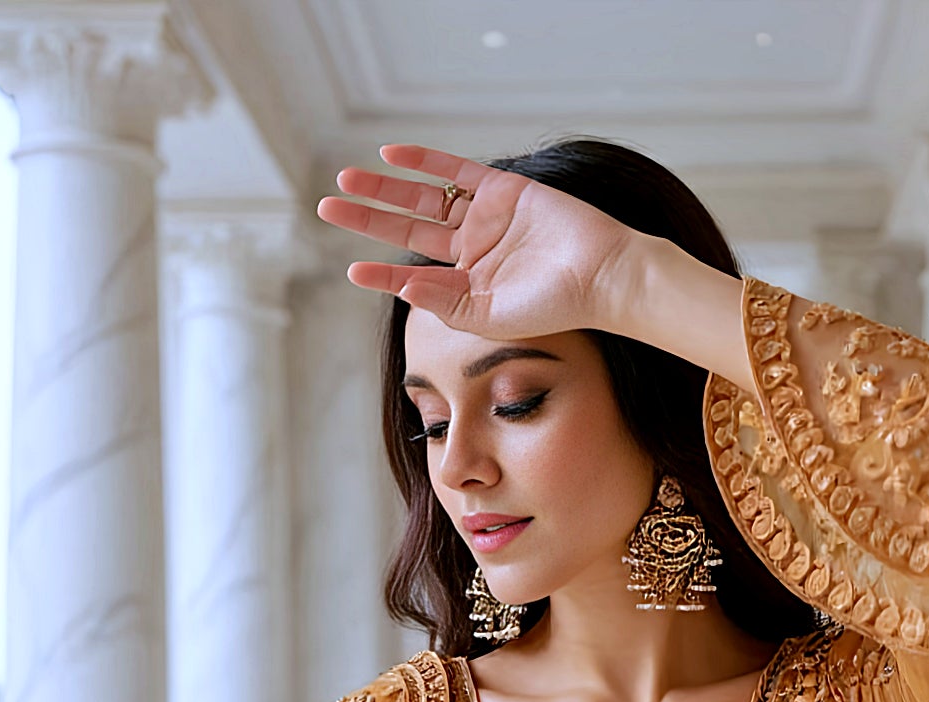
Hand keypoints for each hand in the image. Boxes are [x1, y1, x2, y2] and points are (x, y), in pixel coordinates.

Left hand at [316, 141, 648, 340]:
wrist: (602, 275)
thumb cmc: (555, 307)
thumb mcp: (491, 316)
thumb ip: (445, 302)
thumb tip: (400, 286)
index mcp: (469, 287)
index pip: (413, 276)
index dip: (380, 274)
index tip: (351, 272)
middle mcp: (472, 251)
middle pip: (408, 229)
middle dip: (368, 219)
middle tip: (326, 208)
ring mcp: (486, 217)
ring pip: (423, 198)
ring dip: (385, 189)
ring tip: (346, 180)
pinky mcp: (502, 189)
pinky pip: (455, 171)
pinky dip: (424, 163)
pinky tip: (391, 157)